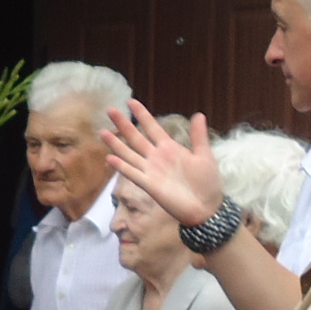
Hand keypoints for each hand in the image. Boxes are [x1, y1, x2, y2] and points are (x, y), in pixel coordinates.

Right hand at [103, 99, 224, 228]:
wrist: (205, 208)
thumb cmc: (207, 183)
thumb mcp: (204, 156)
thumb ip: (198, 136)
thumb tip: (199, 114)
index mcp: (170, 148)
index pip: (152, 127)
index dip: (142, 115)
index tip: (131, 102)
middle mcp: (157, 157)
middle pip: (136, 137)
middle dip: (124, 124)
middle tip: (111, 110)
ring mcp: (151, 171)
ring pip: (129, 154)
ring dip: (116, 144)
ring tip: (103, 132)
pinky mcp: (149, 185)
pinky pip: (132, 174)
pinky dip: (121, 166)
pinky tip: (109, 158)